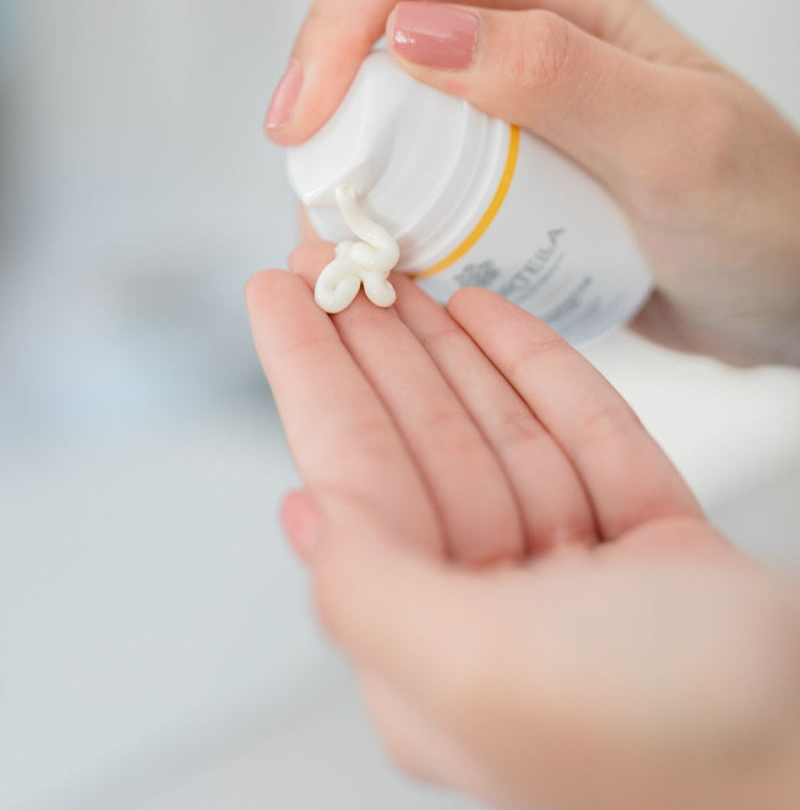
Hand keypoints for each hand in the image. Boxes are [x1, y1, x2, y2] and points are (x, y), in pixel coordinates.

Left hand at [246, 247, 799, 809]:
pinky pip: (582, 436)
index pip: (352, 479)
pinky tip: (487, 309)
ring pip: (495, 430)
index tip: (276, 283)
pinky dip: (535, 369)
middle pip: (418, 442)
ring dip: (446, 342)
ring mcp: (578, 575)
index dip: (309, 373)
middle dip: (373, 340)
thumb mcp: (481, 672)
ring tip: (403, 263)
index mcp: (435, 652)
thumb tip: (301, 511)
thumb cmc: (663, 739)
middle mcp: (494, 613)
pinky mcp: (653, 543)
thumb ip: (371, 592)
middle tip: (337, 246)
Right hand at [265, 0, 799, 365]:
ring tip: (346, 239)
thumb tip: (411, 34)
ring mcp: (499, 104)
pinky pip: (404, 167)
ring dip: (344, 163)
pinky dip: (377, 209)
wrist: (784, 288)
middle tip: (321, 194)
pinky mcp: (492, 169)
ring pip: (375, 100)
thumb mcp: (675, 140)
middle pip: (370, 18)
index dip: (340, 13)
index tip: (310, 117)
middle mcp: (518, 32)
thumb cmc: (761, 210)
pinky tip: (386, 257)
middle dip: (327, 96)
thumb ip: (558, 73)